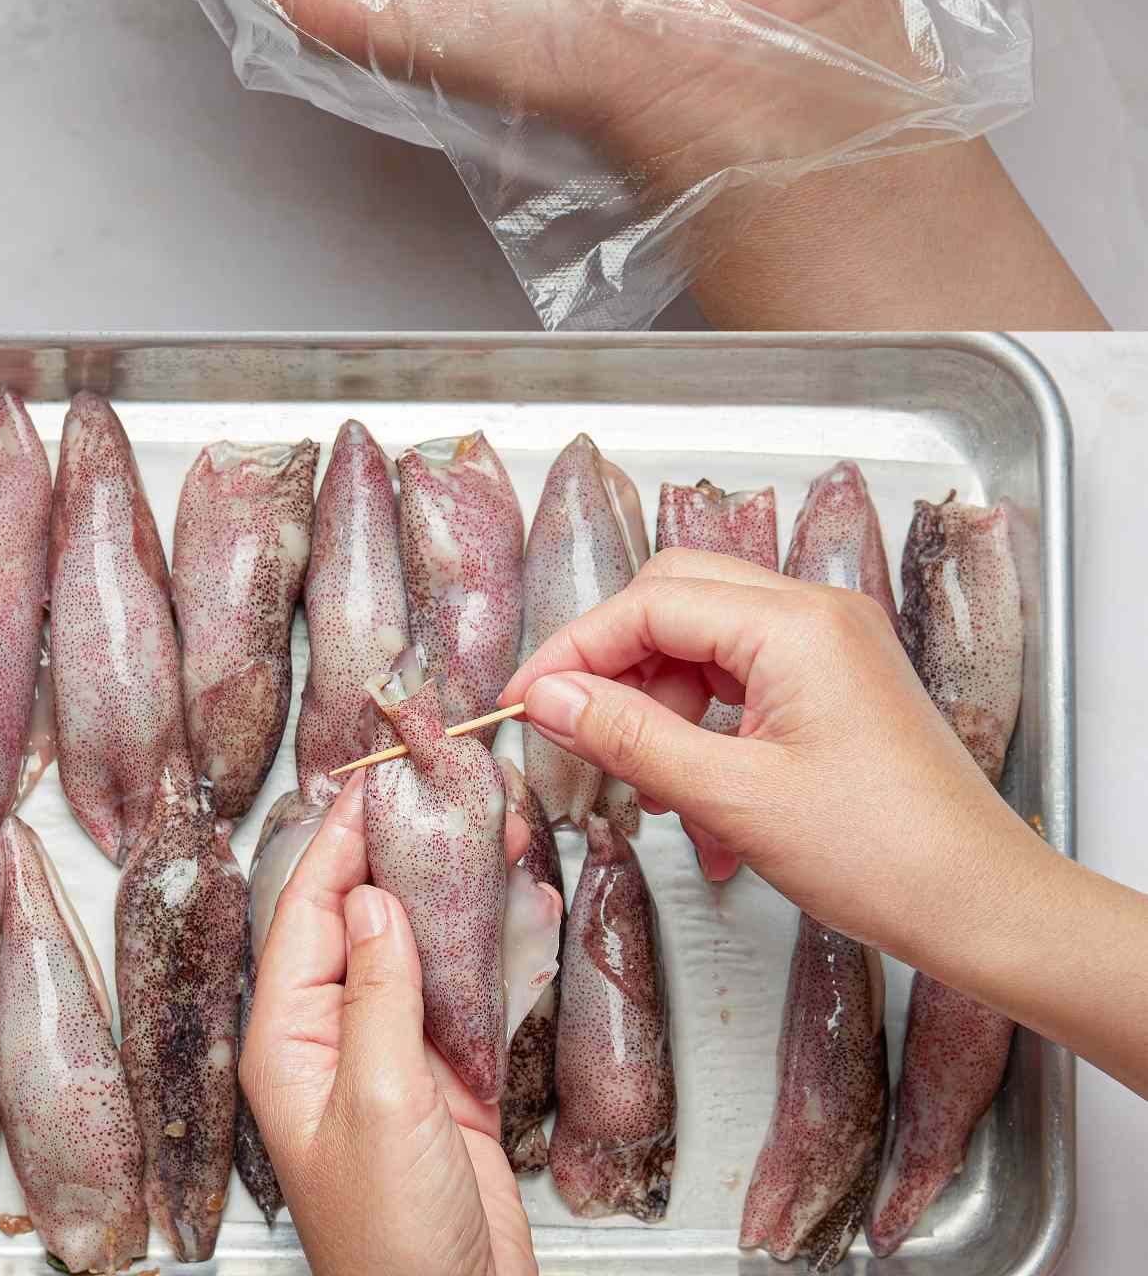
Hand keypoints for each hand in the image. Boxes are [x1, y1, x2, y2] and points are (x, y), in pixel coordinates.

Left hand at [240, 776, 536, 1275]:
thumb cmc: (392, 1247)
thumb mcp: (380, 1104)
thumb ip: (376, 995)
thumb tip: (374, 901)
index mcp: (288, 1041)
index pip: (309, 910)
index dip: (341, 838)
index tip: (375, 776)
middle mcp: (333, 1038)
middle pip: (364, 915)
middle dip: (406, 851)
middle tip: (447, 790)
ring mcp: (392, 1057)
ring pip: (421, 945)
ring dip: (458, 889)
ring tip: (495, 830)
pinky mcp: (446, 1081)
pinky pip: (467, 990)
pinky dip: (498, 945)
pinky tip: (526, 907)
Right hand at [500, 546, 1028, 972]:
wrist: (985, 906)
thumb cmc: (883, 854)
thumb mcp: (733, 797)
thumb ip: (630, 737)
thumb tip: (548, 700)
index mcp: (794, 622)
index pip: (650, 603)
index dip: (575, 650)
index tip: (525, 702)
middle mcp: (815, 613)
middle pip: (675, 602)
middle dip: (614, 666)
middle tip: (567, 727)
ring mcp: (830, 646)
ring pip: (705, 644)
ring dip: (660, 708)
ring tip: (646, 793)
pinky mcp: (836, 684)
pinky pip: (743, 681)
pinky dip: (705, 730)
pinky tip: (697, 808)